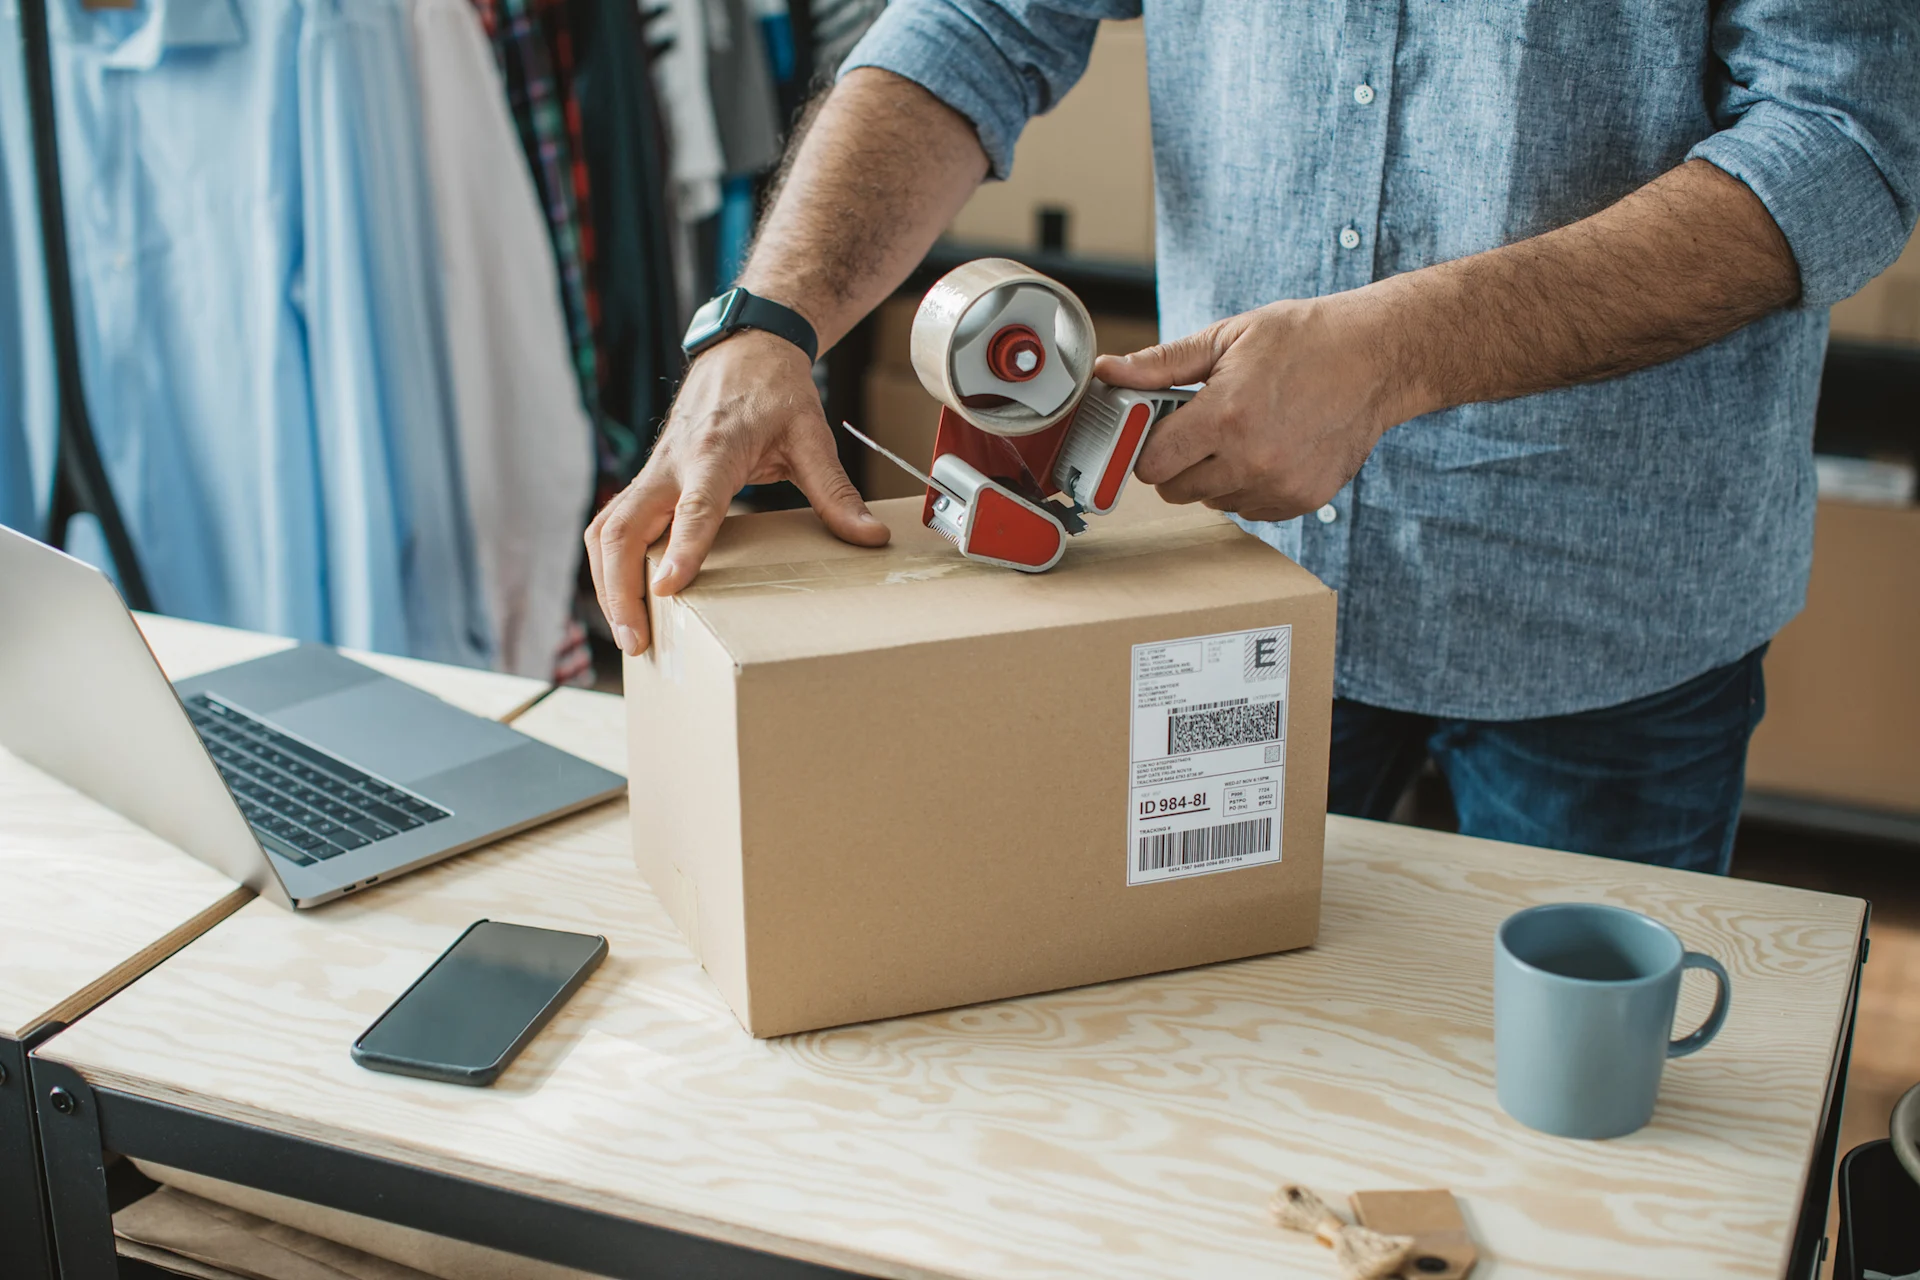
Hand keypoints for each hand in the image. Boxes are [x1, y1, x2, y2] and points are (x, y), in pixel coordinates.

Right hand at [584, 330, 888, 654]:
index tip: (667, 589)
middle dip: (620, 588)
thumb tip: (870, 537)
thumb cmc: (775, 392)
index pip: (694, 506)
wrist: (744, 350)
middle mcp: (672, 463)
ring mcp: (653, 472)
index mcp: (715, 449)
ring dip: (605, 583)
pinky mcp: (647, 481)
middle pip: (622, 528)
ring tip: (629, 632)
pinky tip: (623, 599)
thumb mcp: (812, 437)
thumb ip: (836, 492)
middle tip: (636, 640)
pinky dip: (608, 565)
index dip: (680, 548)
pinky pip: (612, 525)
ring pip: (605, 530)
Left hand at [1094, 292, 1420, 521]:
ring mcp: (1279, 485)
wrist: (1378, 357)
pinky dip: (1249, 486)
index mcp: (1224, 416)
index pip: (1151, 465)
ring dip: (1214, 475)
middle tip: (1201, 427)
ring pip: (1213, 501)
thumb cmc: (1304, 339)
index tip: (1159, 429)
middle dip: (1177, 462)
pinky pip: (1250, 508)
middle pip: (1175, 491)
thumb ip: (1162, 364)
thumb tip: (1108, 372)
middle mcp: (1251, 459)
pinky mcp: (1302, 500)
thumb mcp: (1227, 337)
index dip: (1148, 446)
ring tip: (1243, 431)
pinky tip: (1269, 448)